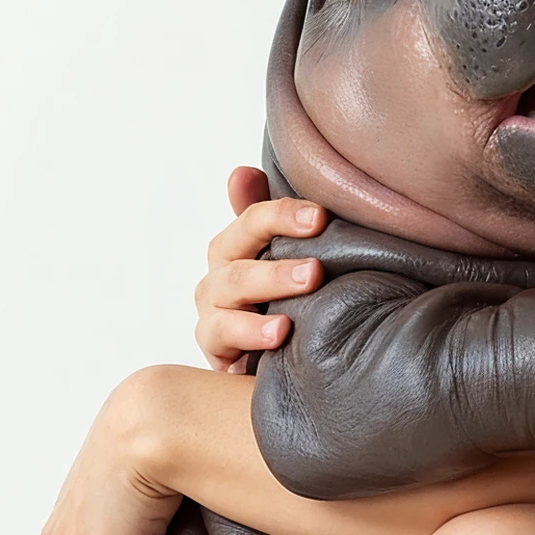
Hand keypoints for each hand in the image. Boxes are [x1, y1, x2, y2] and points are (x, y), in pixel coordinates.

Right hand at [195, 165, 326, 369]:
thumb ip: (276, 218)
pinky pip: (221, 335)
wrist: (273, 362)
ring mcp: (214, 310)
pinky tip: (279, 334)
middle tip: (315, 269)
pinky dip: (249, 333)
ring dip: (264, 290)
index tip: (320, 217)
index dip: (281, 215)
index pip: (252, 220)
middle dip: (275, 260)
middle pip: (234, 255)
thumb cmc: (285, 303)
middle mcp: (221, 274)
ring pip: (227, 291)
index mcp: (238, 246)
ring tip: (299, 300)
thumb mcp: (289, 259)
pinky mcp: (216, 348)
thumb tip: (241, 172)